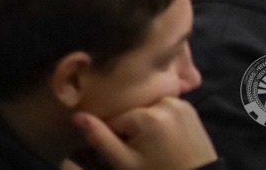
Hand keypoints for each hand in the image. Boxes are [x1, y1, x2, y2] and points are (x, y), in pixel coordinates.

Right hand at [76, 98, 215, 169]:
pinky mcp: (189, 108)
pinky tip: (165, 139)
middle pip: (131, 112)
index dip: (115, 137)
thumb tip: (76, 115)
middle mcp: (164, 101)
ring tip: (155, 147)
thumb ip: (100, 138)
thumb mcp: (125, 164)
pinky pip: (162, 108)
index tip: (127, 153)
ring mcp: (180, 103)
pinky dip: (159, 120)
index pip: (114, 118)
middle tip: (142, 152)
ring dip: (144, 124)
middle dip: (130, 129)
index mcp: (148, 115)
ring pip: (145, 109)